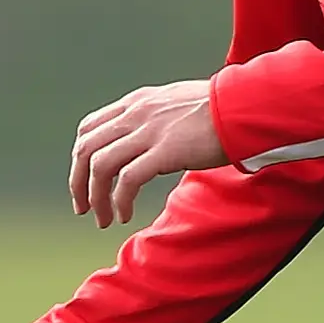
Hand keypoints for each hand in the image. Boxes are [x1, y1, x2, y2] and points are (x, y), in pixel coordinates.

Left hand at [68, 78, 225, 225]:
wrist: (245, 105)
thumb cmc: (224, 109)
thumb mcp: (179, 105)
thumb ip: (160, 119)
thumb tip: (158, 142)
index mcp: (137, 103)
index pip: (89, 128)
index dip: (80, 158)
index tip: (86, 181)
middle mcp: (135, 115)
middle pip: (86, 149)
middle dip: (78, 182)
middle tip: (84, 208)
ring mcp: (148, 132)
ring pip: (100, 166)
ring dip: (96, 197)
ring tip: (104, 218)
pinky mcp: (165, 151)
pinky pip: (127, 180)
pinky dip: (119, 201)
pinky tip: (124, 215)